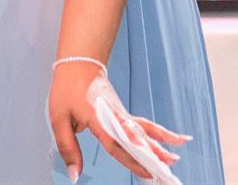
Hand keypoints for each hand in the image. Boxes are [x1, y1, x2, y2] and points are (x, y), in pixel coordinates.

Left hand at [48, 62, 187, 182]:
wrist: (78, 65)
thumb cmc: (67, 91)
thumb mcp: (58, 119)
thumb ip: (68, 148)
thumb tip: (75, 175)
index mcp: (97, 119)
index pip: (115, 142)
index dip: (130, 159)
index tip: (145, 172)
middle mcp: (114, 117)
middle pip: (135, 139)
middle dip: (151, 156)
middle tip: (166, 170)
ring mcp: (122, 115)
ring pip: (144, 132)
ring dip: (160, 145)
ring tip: (174, 159)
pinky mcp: (125, 115)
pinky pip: (145, 126)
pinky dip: (162, 133)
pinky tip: (179, 139)